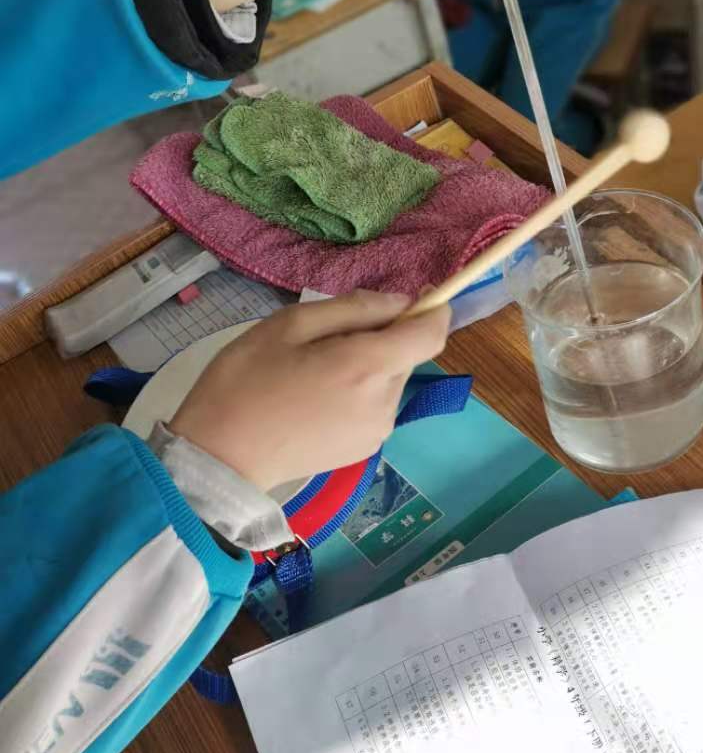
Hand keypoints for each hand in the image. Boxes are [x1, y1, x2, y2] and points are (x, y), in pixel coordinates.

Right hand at [170, 291, 450, 490]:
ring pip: (390, 380)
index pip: (432, 333)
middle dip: (381, 337)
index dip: (431, 309)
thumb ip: (354, 308)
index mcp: (367, 367)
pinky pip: (376, 406)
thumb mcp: (290, 325)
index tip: (414, 295)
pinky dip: (359, 393)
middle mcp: (385, 402)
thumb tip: (401, 303)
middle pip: (406, 354)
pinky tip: (317, 399)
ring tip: (314, 372)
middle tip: (326, 338)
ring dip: (368, 367)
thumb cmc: (245, 381)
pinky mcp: (366, 449)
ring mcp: (378, 430)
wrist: (220, 457)